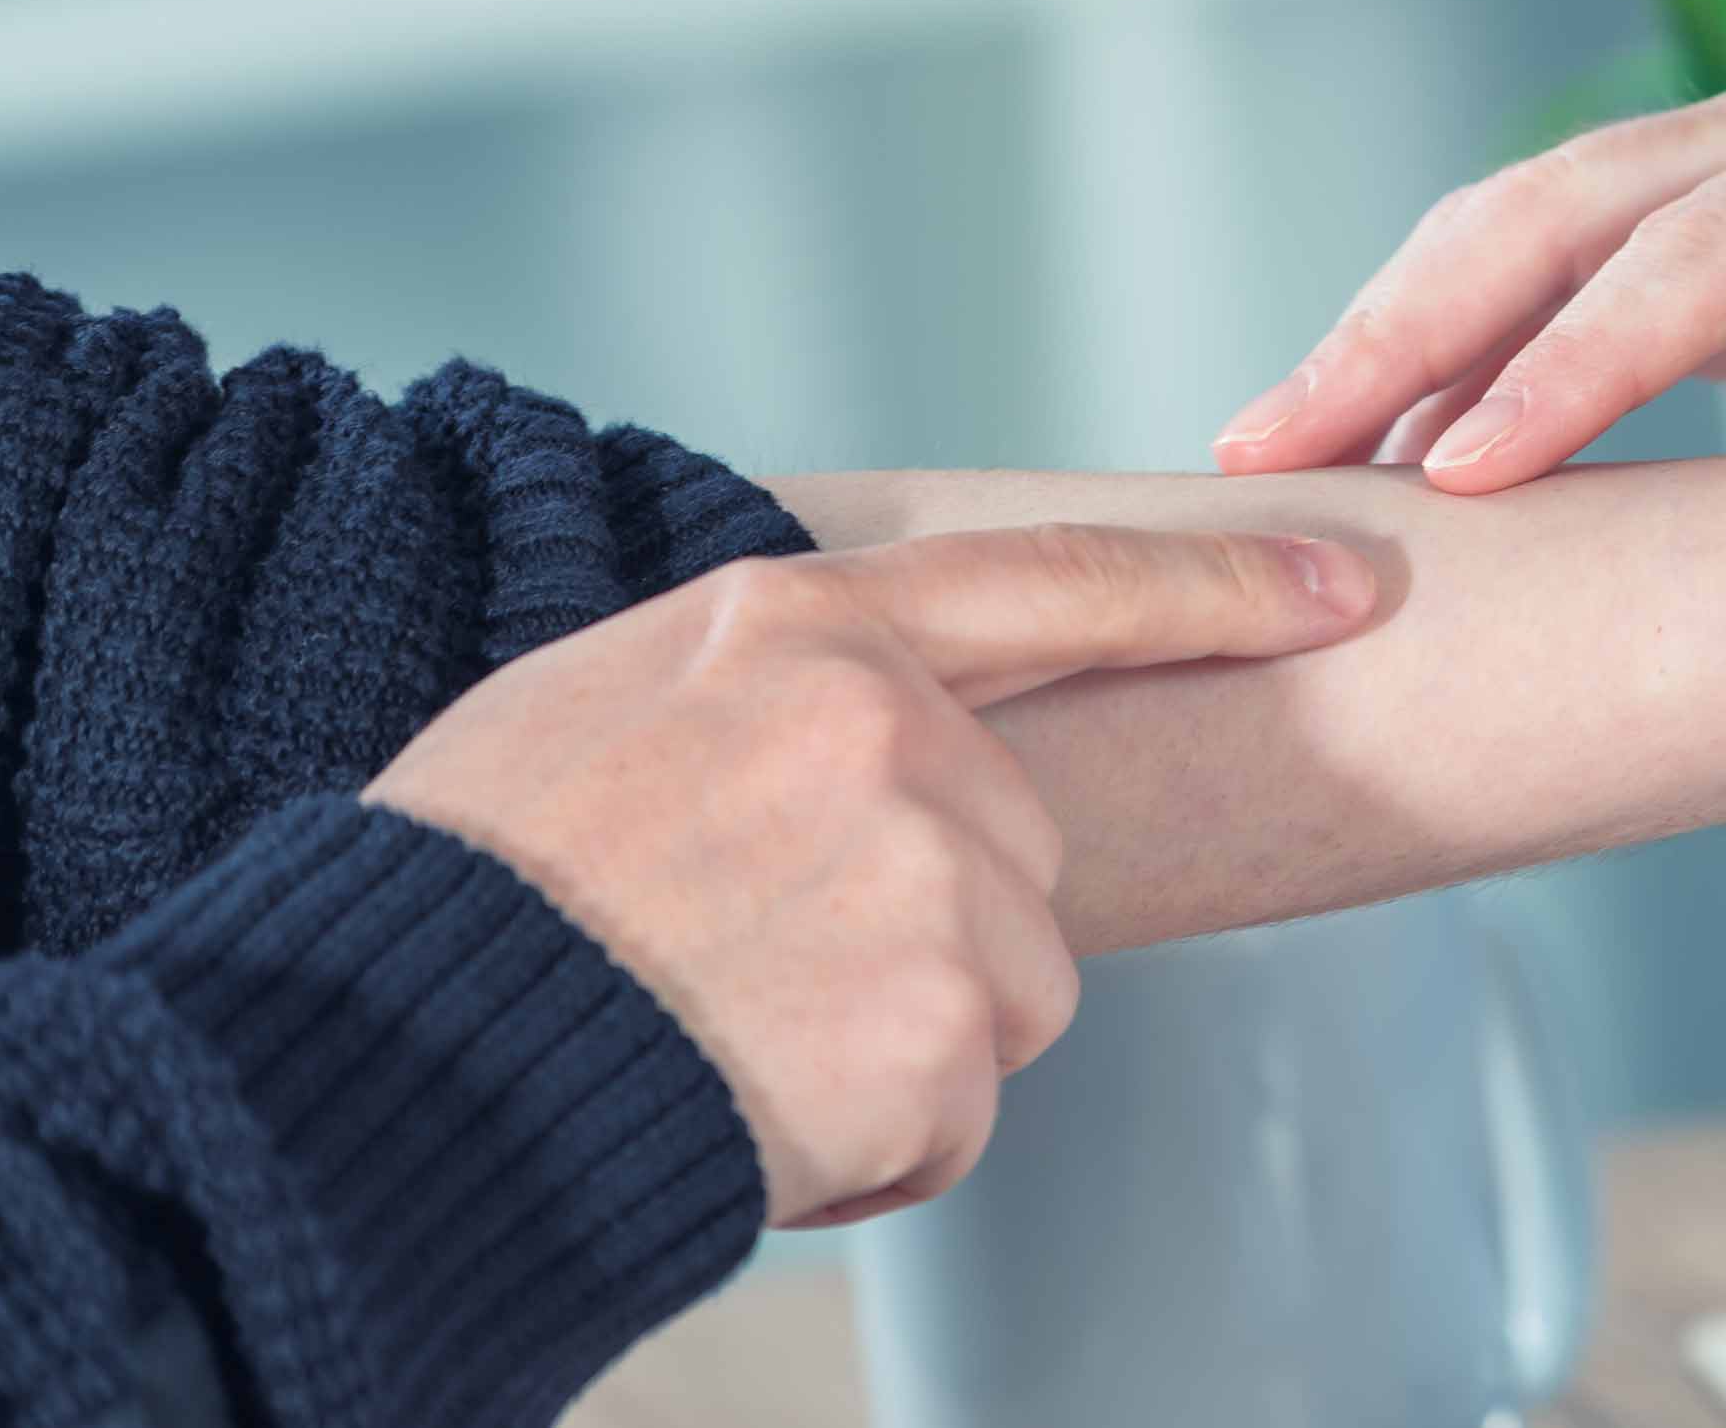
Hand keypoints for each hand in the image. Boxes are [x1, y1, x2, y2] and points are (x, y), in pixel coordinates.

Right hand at [365, 523, 1373, 1224]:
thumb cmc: (473, 885)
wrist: (375, 1065)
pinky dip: (873, 1141)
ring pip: (1007, 984)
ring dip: (900, 1037)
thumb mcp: (611, 696)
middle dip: (925, 920)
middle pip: (1023, 848)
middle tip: (744, 954)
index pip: (1067, 584)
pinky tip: (748, 1104)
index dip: (1227, 586)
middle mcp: (889, 730)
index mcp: (806, 627)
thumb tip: (897, 694)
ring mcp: (925, 878)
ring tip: (731, 1027)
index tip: (1350, 583)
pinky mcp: (941, 1033)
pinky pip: (959, 1108)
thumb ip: (780, 675)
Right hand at [1213, 53, 1725, 489]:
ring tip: (1280, 445)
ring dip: (1410, 321)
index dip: (1585, 350)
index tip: (1475, 461)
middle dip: (1417, 317)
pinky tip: (1400, 435)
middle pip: (1572, 199)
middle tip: (1274, 447)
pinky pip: (1584, 266)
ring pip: (1544, 216)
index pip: (1714, 242)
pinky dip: (1477, 339)